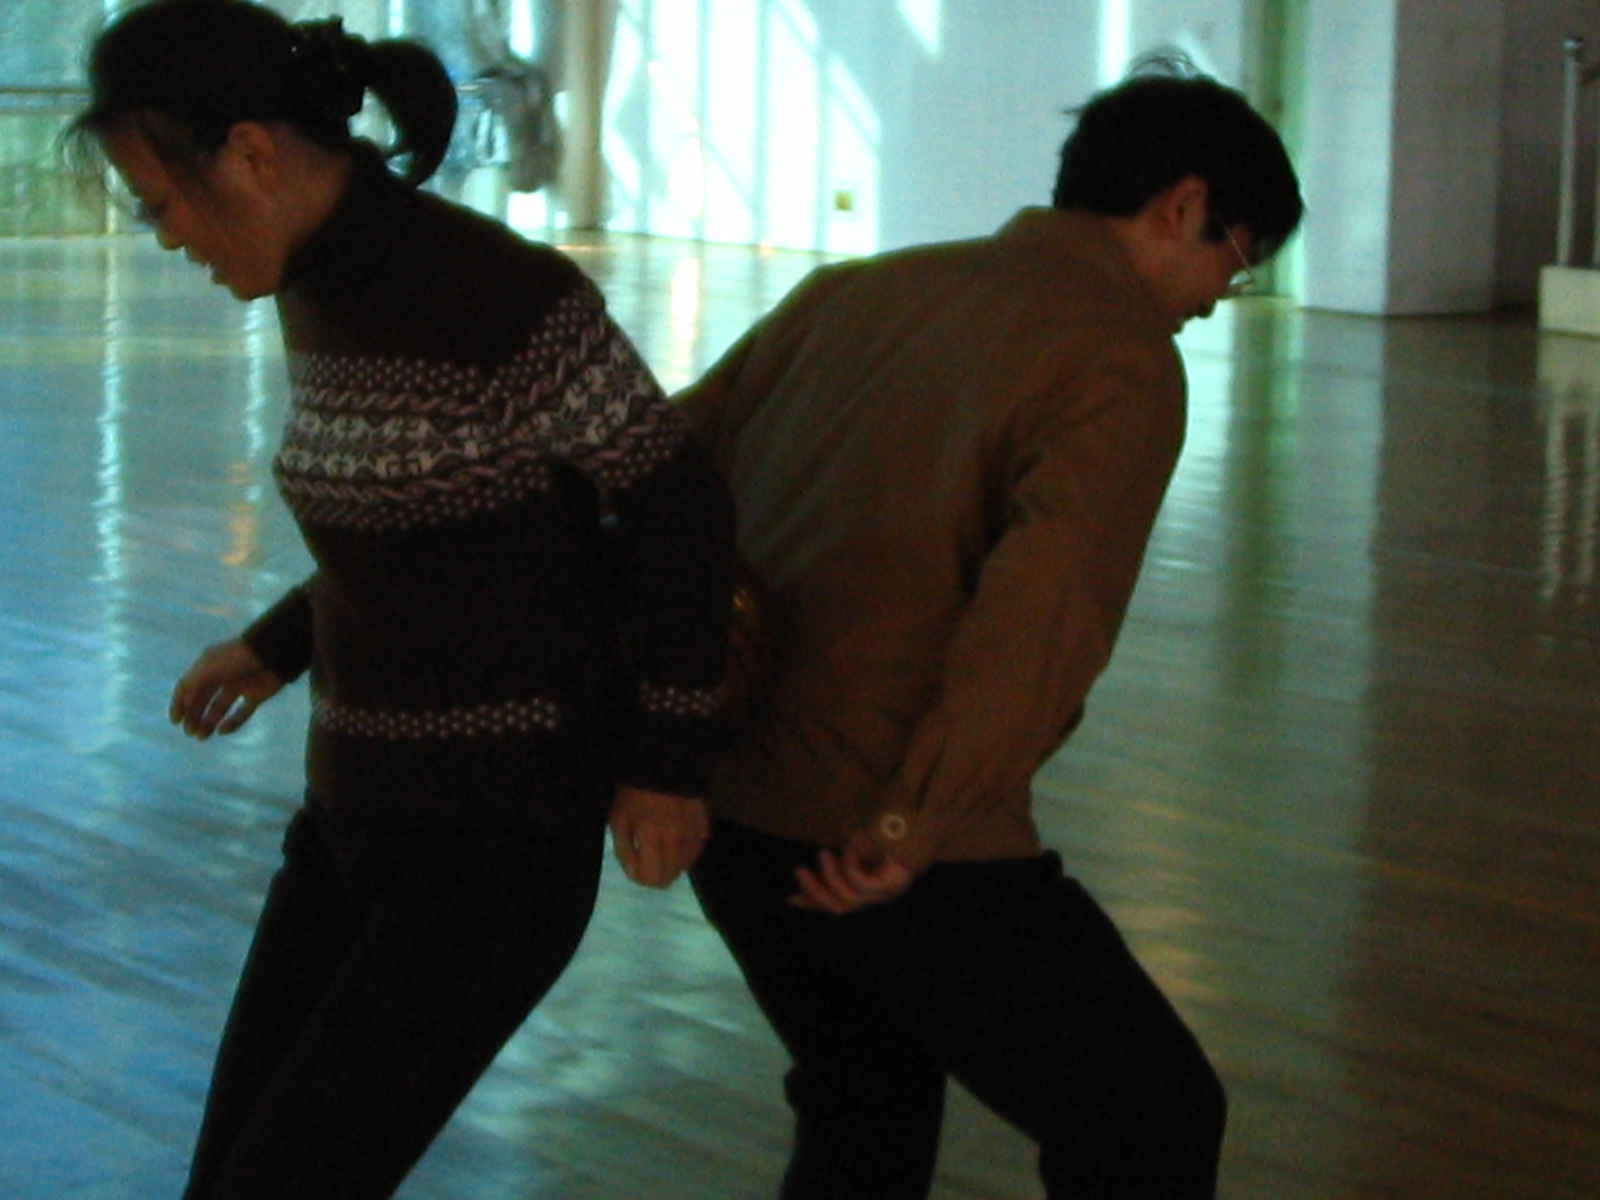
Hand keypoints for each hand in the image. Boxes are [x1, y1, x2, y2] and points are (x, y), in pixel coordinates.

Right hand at [169, 639, 284, 738]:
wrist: (274, 653)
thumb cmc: (238, 658)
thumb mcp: (209, 667)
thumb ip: (193, 684)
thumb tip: (185, 704)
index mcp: (207, 666)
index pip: (188, 686)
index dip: (180, 704)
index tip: (176, 722)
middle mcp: (221, 676)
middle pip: (203, 699)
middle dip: (194, 716)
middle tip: (190, 732)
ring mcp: (239, 686)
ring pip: (220, 707)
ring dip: (209, 721)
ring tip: (201, 736)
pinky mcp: (257, 695)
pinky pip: (242, 712)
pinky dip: (232, 723)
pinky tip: (222, 731)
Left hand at [608, 787, 709, 887]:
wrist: (665, 766)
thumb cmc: (635, 793)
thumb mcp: (618, 819)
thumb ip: (624, 850)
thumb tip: (635, 874)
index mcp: (650, 836)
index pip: (650, 877)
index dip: (639, 877)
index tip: (634, 865)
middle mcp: (675, 839)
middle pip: (668, 879)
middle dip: (654, 874)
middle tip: (645, 858)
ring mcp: (692, 835)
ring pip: (682, 869)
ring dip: (669, 864)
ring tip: (660, 846)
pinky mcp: (703, 829)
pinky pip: (694, 855)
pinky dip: (683, 854)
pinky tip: (674, 841)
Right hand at [791, 832, 915, 913]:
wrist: (921, 831)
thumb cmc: (890, 841)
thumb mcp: (859, 851)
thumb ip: (840, 861)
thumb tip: (815, 861)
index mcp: (867, 893)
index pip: (835, 906)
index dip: (813, 904)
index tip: (790, 898)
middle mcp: (875, 899)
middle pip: (839, 907)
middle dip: (816, 892)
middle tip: (798, 871)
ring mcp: (884, 894)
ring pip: (848, 898)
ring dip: (831, 877)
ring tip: (823, 854)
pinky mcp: (890, 885)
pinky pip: (861, 884)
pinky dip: (850, 867)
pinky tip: (848, 850)